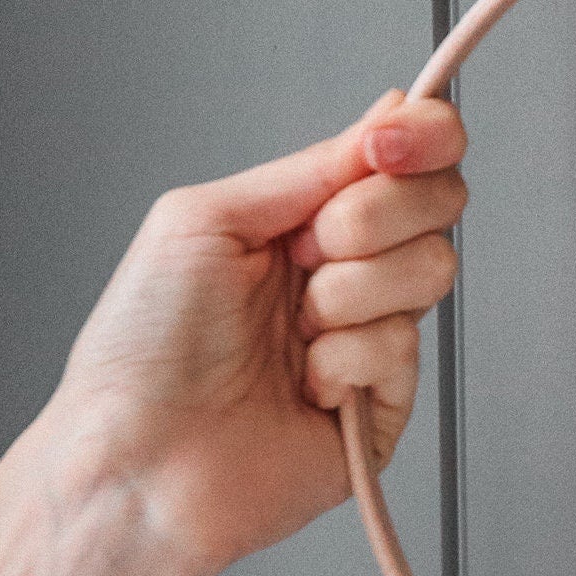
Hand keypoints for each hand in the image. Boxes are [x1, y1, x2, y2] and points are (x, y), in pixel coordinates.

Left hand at [33, 89, 467, 575]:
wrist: (138, 460)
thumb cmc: (140, 351)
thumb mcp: (208, 217)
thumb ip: (311, 166)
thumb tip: (387, 115)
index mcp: (300, 222)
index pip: (403, 158)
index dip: (421, 136)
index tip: (392, 141)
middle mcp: (342, 273)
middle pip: (437, 203)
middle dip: (374, 216)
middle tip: (307, 249)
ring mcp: (368, 337)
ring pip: (431, 269)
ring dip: (349, 292)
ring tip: (292, 331)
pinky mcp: (387, 404)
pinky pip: (406, 347)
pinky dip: (345, 360)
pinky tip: (302, 385)